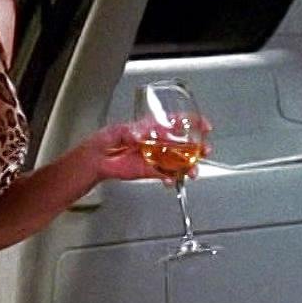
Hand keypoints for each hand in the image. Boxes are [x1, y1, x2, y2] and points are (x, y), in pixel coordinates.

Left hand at [88, 118, 209, 183]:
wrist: (96, 160)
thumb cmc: (104, 140)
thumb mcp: (117, 130)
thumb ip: (130, 131)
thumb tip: (138, 135)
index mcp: (151, 127)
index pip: (175, 122)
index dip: (191, 122)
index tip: (203, 125)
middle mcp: (156, 142)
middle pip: (182, 143)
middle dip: (197, 147)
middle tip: (205, 150)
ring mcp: (155, 157)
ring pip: (178, 161)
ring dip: (188, 166)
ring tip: (192, 171)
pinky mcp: (150, 171)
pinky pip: (166, 175)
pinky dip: (171, 178)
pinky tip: (172, 180)